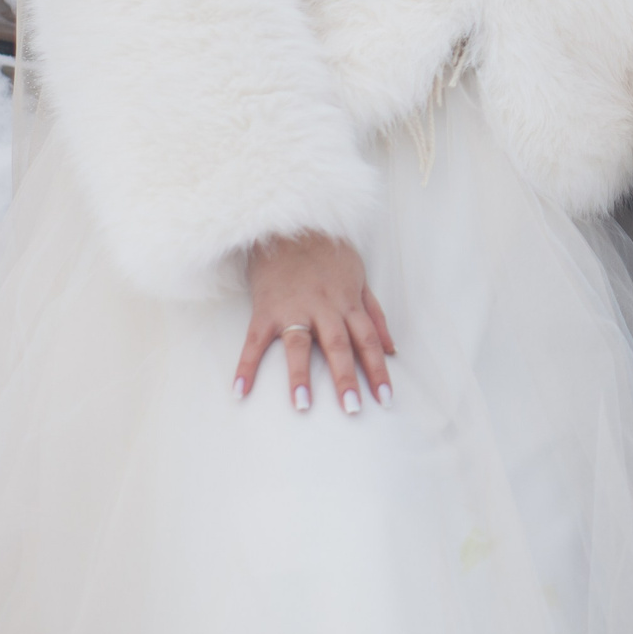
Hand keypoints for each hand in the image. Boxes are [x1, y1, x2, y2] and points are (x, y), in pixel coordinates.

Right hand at [234, 233, 395, 413]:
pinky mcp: (265, 308)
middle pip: (338, 346)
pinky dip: (246, 366)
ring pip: (300, 344)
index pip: (368, 342)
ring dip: (300, 375)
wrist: (291, 223)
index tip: (386, 398)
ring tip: (303, 406)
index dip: (378, 370)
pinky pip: (255, 341)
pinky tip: (240, 391)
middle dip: (346, 379)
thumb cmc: (328, 253)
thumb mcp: (360, 277)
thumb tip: (392, 348)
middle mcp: (324, 307)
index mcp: (348, 303)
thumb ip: (375, 314)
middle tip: (353, 410)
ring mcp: (293, 308)